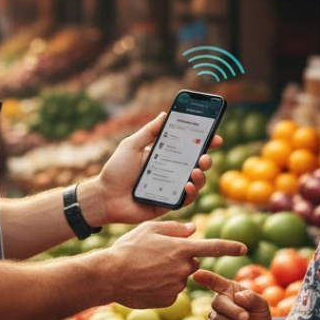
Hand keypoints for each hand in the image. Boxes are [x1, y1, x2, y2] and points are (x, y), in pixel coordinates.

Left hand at [81, 113, 223, 225]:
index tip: (215, 137)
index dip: (203, 143)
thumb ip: (149, 131)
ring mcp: (170, 189)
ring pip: (195, 183)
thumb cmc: (115, 171)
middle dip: (206, 159)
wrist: (104, 197)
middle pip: (196, 165)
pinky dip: (190, 193)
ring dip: (200, 177)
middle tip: (205, 156)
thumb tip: (165, 114)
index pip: (187, 148)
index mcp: (163, 156)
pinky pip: (185, 200)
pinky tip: (187, 185)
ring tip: (196, 171)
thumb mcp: (131, 145)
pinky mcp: (168, 204)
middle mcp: (170, 172)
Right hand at [104, 220, 245, 309]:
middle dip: (180, 260)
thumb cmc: (128, 248)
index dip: (230, 247)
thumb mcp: (149, 229)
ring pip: (180, 278)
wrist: (110, 275)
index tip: (244, 248)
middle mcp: (183, 268)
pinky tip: (146, 283)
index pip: (214, 247)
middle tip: (156, 258)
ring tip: (146, 271)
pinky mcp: (169, 300)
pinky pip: (171, 292)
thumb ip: (174, 228)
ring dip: (169, 274)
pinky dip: (162, 288)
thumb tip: (193, 230)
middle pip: (191, 263)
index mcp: (181, 248)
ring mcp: (177, 286)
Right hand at [191, 269, 274, 319]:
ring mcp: (213, 317)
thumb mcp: (261, 304)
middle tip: (246, 318)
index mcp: (229, 290)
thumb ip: (252, 298)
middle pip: (217, 302)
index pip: (215, 282)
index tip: (196, 274)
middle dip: (234, 312)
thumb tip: (238, 297)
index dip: (206, 278)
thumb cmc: (258, 316)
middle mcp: (219, 301)